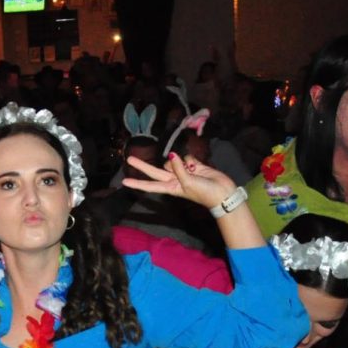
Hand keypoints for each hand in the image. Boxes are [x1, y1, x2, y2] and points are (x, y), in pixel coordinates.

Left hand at [123, 152, 237, 209]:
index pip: (151, 185)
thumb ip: (178, 168)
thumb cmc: (204, 193)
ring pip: (173, 160)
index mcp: (171, 188)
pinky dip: (191, 160)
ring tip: (191, 171)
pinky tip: (198, 167)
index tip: (125, 182)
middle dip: (143, 165)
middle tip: (129, 158)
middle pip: (155, 171)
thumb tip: (171, 154)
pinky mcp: (193, 166)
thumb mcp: (188, 183)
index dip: (138, 182)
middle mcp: (174, 180)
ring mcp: (183, 172)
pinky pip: (186, 157)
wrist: (222, 193)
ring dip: (180, 162)